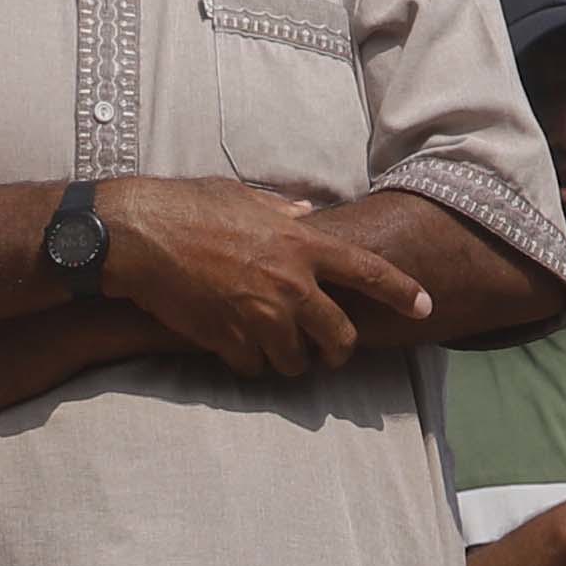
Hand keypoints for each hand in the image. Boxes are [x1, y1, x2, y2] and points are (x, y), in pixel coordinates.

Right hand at [97, 179, 430, 381]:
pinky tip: (235, 347)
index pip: (369, 273)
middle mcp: (290, 285)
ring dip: (288, 359)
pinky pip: (254, 368)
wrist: (139, 236)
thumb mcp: (244, 198)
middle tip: (327, 353)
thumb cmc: (188, 207)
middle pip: (338, 336)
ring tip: (271, 347)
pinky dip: (249, 363)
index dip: (402, 293)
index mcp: (301, 245)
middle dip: (338, 350)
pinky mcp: (229, 341)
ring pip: (296, 361)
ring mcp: (260, 317)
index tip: (425, 309)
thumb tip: (305, 214)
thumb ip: (282, 212)